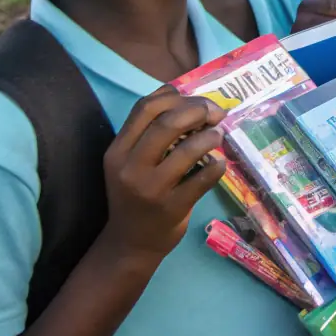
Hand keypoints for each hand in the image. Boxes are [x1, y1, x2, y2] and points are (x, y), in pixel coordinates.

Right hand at [101, 87, 228, 260]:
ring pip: (188, 149)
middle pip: (168, 123)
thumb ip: (149, 130)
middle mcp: (130, 168)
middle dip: (199, 110)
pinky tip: (218, 163)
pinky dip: (217, 164)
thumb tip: (182, 92)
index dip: (177, 96)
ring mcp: (151, 189)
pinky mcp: (172, 208)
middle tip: (216, 114)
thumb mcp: (131, 160)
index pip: (146, 108)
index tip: (197, 101)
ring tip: (217, 136)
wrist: (130, 244)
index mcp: (117, 151)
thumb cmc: (137, 193)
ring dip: (211, 136)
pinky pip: (204, 177)